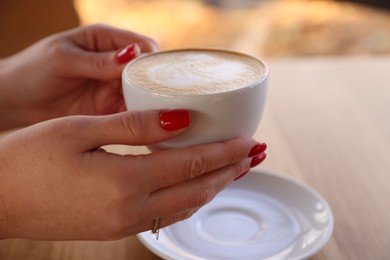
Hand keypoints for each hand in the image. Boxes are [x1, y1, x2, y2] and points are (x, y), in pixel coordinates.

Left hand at [0, 24, 157, 130]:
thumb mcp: (63, 59)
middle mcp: (114, 64)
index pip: (142, 45)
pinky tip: (143, 126)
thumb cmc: (33, 70)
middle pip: (147, 72)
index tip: (161, 77)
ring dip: (149, 104)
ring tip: (157, 116)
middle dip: (157, 85)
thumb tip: (133, 55)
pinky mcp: (109, 109)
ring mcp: (112, 88)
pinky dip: (138, 119)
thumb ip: (98, 61)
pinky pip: (131, 113)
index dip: (154, 60)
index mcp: (105, 41)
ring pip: (143, 94)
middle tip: (164, 101)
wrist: (16, 101)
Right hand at [0, 110, 265, 239]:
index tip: (249, 142)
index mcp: (124, 182)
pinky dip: (190, 199)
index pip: (192, 164)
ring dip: (214, 186)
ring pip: (186, 206)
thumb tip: (181, 120)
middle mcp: (130, 209)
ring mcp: (123, 223)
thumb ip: (135, 127)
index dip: (225, 153)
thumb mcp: (81, 131)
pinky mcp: (115, 227)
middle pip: (197, 189)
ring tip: (236, 170)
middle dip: (231, 171)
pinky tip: (198, 187)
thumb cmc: (30, 158)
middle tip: (255, 155)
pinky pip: (166, 215)